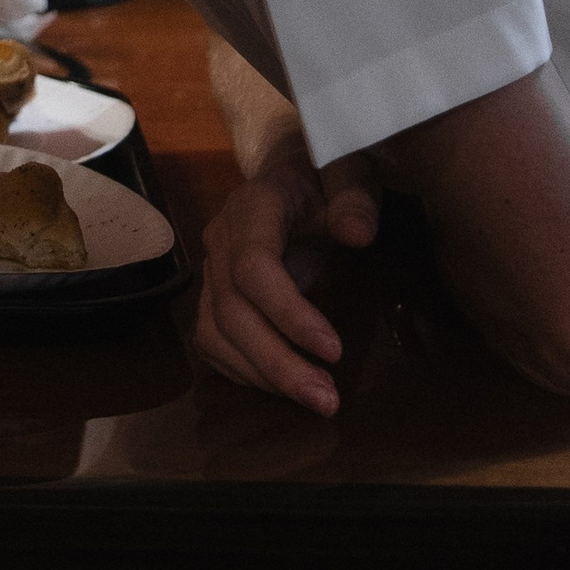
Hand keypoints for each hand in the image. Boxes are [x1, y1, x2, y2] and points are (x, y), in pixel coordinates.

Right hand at [193, 141, 379, 414]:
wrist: (291, 167)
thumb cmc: (325, 173)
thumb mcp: (349, 169)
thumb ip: (354, 195)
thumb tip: (356, 234)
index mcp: (253, 206)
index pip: (253, 266)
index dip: (287, 313)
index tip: (334, 350)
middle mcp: (221, 238)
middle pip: (232, 310)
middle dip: (277, 362)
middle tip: (327, 401)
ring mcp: (213, 269)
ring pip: (216, 333)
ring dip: (262, 376)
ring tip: (314, 402)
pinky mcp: (214, 294)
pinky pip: (214, 342)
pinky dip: (244, 373)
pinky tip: (285, 390)